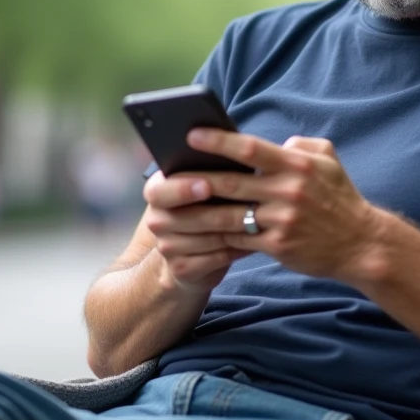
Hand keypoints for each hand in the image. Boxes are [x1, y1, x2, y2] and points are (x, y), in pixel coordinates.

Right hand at [142, 170, 252, 292]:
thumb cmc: (201, 209)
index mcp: (157, 193)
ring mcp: (167, 247)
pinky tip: (255, 241)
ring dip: (238, 230)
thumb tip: (234, 150)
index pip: (160, 190)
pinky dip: (238, 249)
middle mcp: (156, 220)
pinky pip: (215, 258)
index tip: (207, 186)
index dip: (183, 189)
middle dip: (225, 211)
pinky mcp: (182, 268)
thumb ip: (211, 171)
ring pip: (209, 238)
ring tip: (262, 221)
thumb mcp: (199, 186)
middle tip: (254, 204)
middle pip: (191, 216)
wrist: (185, 255)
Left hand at [186, 130, 382, 282]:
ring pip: (228, 215)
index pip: (251, 148)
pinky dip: (215, 236)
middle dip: (195, 178)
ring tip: (170, 209)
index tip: (192, 135)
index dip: (220, 141)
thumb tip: (274, 142)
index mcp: (298, 164)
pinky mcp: (278, 246)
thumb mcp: (328, 160)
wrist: (361, 244)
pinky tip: (195, 234)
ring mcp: (283, 220)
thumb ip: (300, 145)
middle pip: (231, 182)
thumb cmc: (340, 197)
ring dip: (196, 213)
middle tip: (165, 174)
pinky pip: (239, 240)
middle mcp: (289, 191)